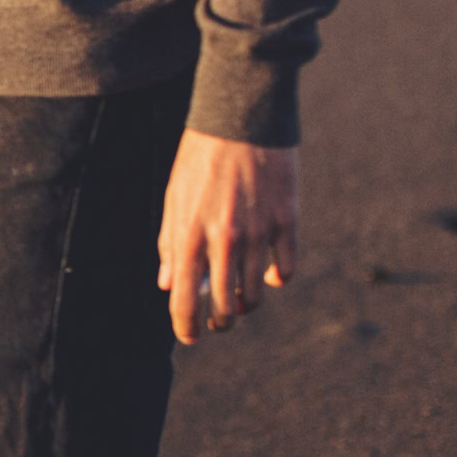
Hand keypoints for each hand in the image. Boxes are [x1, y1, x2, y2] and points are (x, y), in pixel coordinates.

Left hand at [157, 130, 298, 345]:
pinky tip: (270, 277)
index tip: (190, 336)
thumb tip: (168, 283)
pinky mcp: (288, 221)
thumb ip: (170, 244)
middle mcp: (224, 240)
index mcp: (189, 235)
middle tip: (218, 321)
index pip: (185, 299)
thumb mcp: (174, 199)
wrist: (241, 120)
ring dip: (246, 304)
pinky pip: (286, 269)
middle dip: (220, 322)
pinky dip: (277, 279)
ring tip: (240, 301)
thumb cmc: (200, 159)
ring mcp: (259, 232)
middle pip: (225, 306)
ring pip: (256, 293)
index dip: (186, 326)